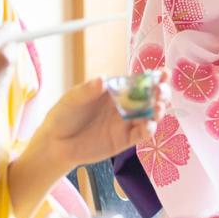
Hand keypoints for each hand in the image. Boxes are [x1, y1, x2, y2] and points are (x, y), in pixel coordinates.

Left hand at [27, 77, 157, 172]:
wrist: (55, 144)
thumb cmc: (63, 116)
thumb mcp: (72, 99)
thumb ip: (87, 91)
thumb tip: (102, 79)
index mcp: (115, 91)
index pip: (138, 81)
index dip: (153, 77)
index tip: (163, 72)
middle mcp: (124, 105)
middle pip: (150, 97)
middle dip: (160, 92)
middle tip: (161, 91)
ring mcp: (126, 123)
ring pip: (150, 115)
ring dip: (158, 110)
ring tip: (157, 107)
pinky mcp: (125, 140)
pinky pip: (142, 134)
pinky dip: (149, 129)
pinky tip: (150, 125)